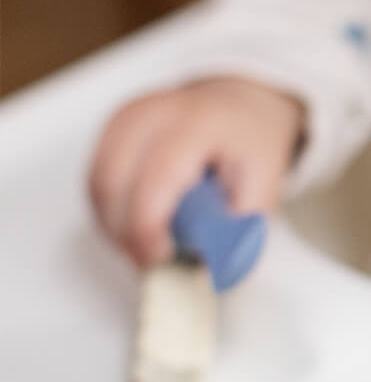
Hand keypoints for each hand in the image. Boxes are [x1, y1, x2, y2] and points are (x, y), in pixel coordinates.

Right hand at [88, 76, 304, 267]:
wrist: (239, 111)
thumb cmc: (250, 147)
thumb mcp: (264, 188)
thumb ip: (240, 229)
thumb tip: (218, 270)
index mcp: (199, 123)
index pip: (156, 178)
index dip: (147, 227)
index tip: (158, 260)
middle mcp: (155, 113)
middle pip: (113, 182)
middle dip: (127, 234)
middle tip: (155, 262)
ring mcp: (127, 118)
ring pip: (98, 186)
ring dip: (117, 227)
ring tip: (154, 243)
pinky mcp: (110, 130)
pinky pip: (96, 182)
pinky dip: (112, 213)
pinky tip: (139, 225)